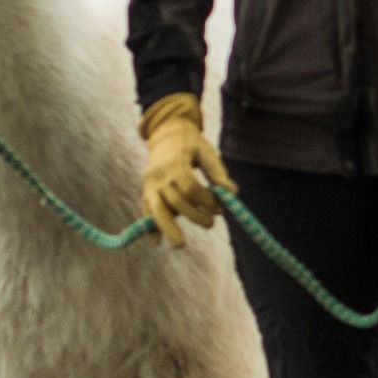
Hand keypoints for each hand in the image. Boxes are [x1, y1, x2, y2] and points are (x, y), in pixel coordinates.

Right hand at [138, 93, 233, 247]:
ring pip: (157, 208)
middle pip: (175, 200)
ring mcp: (150, 183)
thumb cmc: (191, 144)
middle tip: (211, 224)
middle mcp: (160, 174)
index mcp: (176, 162)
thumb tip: (232, 193)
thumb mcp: (207, 152)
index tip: (220, 207)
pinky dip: (150, 227)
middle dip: (194, 215)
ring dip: (168, 228)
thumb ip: (218, 172)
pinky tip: (157, 241)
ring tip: (179, 245)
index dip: (207, 200)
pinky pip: (146, 210)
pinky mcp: (145, 191)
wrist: (166, 133)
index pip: (191, 186)